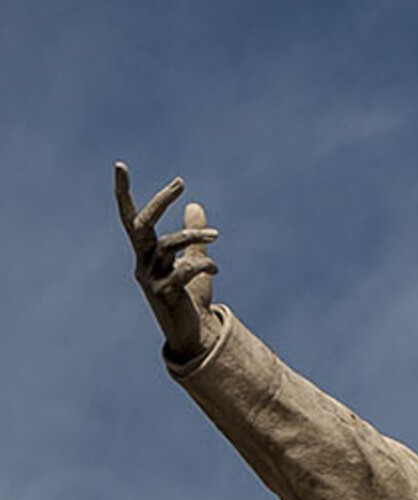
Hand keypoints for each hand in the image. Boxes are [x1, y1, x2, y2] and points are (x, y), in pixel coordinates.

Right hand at [115, 162, 220, 360]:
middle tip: (179, 182)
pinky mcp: (164, 294)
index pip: (131, 218)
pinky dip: (202, 265)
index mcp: (147, 253)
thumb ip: (194, 238)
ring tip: (216, 235)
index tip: (120, 164)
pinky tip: (215, 268)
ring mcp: (151, 279)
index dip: (123, 193)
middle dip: (159, 203)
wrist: (194, 334)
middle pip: (142, 225)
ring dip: (193, 236)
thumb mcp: (194, 262)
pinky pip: (183, 271)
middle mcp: (143, 263)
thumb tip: (196, 206)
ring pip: (168, 246)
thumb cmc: (191, 298)